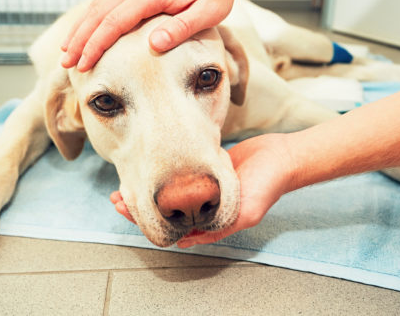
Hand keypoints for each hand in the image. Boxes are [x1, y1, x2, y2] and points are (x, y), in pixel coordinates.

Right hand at [61, 0, 240, 70]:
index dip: (95, 45)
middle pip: (98, 13)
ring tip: (67, 52)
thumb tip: (153, 45)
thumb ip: (180, 29)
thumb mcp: (207, 14)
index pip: (114, 21)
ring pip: (97, 6)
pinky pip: (106, 1)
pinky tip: (83, 33)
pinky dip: (90, 18)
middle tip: (66, 63)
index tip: (84, 64)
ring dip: (80, 29)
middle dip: (79, 39)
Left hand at [110, 134, 296, 247]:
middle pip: (163, 210)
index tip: (125, 209)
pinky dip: (161, 175)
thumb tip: (185, 242)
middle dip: (139, 205)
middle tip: (118, 197)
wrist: (281, 157)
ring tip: (126, 184)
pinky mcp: (204, 170)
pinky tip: (148, 169)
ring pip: (166, 193)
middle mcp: (203, 206)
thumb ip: (217, 229)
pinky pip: (178, 175)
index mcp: (210, 221)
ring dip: (147, 190)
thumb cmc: (266, 186)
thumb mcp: (244, 213)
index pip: (170, 226)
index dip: (145, 220)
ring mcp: (202, 188)